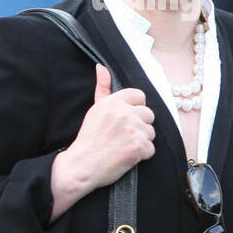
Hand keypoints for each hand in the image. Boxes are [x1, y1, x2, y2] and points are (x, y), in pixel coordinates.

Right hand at [50, 65, 155, 219]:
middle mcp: (124, 113)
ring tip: (123, 145)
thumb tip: (101, 67)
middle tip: (123, 135)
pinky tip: (127, 156)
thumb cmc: (88, 139)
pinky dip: (142, 154)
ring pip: (151, 132)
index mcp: (113, 102)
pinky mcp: (139, 146)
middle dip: (140, 125)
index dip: (136, 108)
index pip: (139, 96)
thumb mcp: (94, 109)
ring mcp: (133, 130)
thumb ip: (102, 88)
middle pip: (149, 114)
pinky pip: (151, 149)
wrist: (81, 166)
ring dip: (141, 140)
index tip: (127, 118)